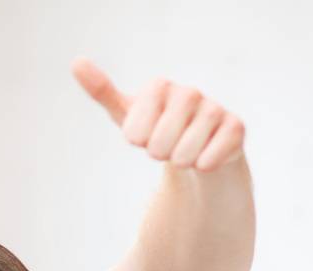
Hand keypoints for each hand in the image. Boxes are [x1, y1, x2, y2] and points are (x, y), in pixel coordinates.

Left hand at [74, 58, 244, 171]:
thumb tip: (76, 61)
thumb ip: (102, 90)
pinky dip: (202, 166)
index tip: (146, 132)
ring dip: (180, 161)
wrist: (197, 144)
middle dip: (158, 154)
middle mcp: (188, 92)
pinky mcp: (236, 127)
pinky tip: (206, 152)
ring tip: (185, 147)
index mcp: (159, 86)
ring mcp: (214, 108)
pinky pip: (208, 162)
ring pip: (183, 157)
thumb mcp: (126, 113)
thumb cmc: (156, 126)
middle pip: (158, 147)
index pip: (134, 134)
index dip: (138, 141)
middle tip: (167, 143)